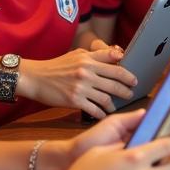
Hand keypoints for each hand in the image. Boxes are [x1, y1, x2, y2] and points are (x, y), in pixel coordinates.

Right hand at [20, 46, 137, 118]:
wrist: (35, 77)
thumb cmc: (57, 66)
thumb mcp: (77, 55)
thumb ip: (96, 55)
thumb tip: (116, 55)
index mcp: (88, 60)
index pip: (115, 63)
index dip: (127, 73)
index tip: (133, 79)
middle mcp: (87, 72)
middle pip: (115, 81)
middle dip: (126, 89)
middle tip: (131, 93)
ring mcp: (81, 87)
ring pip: (107, 97)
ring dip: (115, 104)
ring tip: (116, 106)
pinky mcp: (74, 100)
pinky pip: (94, 109)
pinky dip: (102, 113)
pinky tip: (104, 114)